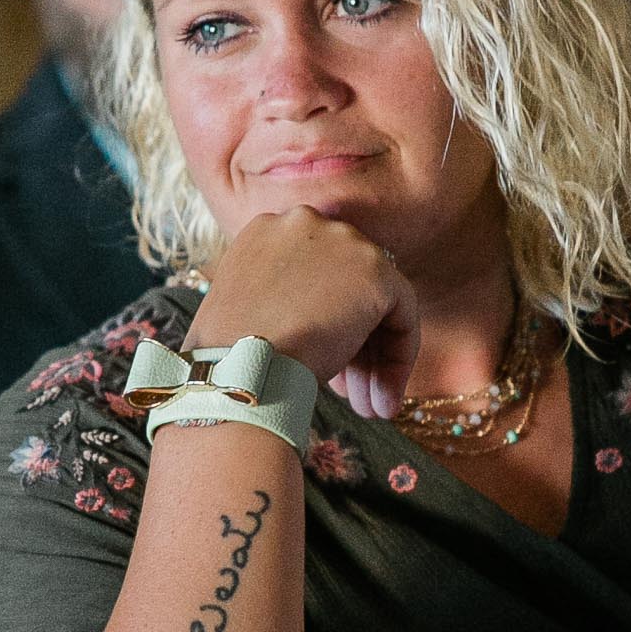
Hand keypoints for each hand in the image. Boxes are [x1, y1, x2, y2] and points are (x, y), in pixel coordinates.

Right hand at [190, 208, 419, 419]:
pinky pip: (403, 315)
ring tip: (368, 408)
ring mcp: (343, 242)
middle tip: (351, 394)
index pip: (314, 274)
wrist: (239, 370)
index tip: (323, 366)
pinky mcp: (375, 273)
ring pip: (375, 303)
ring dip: (373, 360)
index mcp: (268, 229)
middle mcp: (307, 222)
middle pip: (347, 286)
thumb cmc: (227, 357)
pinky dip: (399, 357)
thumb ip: (275, 299)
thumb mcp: (242, 309)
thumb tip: (305, 324)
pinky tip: (384, 398)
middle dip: (352, 345)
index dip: (321, 323)